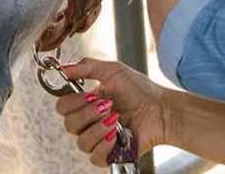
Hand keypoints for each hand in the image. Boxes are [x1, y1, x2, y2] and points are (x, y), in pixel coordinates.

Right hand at [55, 57, 171, 166]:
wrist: (161, 109)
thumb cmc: (141, 90)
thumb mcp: (113, 71)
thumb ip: (87, 66)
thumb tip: (63, 68)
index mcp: (86, 104)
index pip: (62, 107)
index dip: (73, 101)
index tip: (92, 95)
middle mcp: (89, 123)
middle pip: (68, 124)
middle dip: (88, 113)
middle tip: (108, 105)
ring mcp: (98, 140)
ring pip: (81, 142)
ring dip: (98, 128)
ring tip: (116, 118)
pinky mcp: (109, 155)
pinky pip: (94, 157)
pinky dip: (104, 144)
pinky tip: (115, 134)